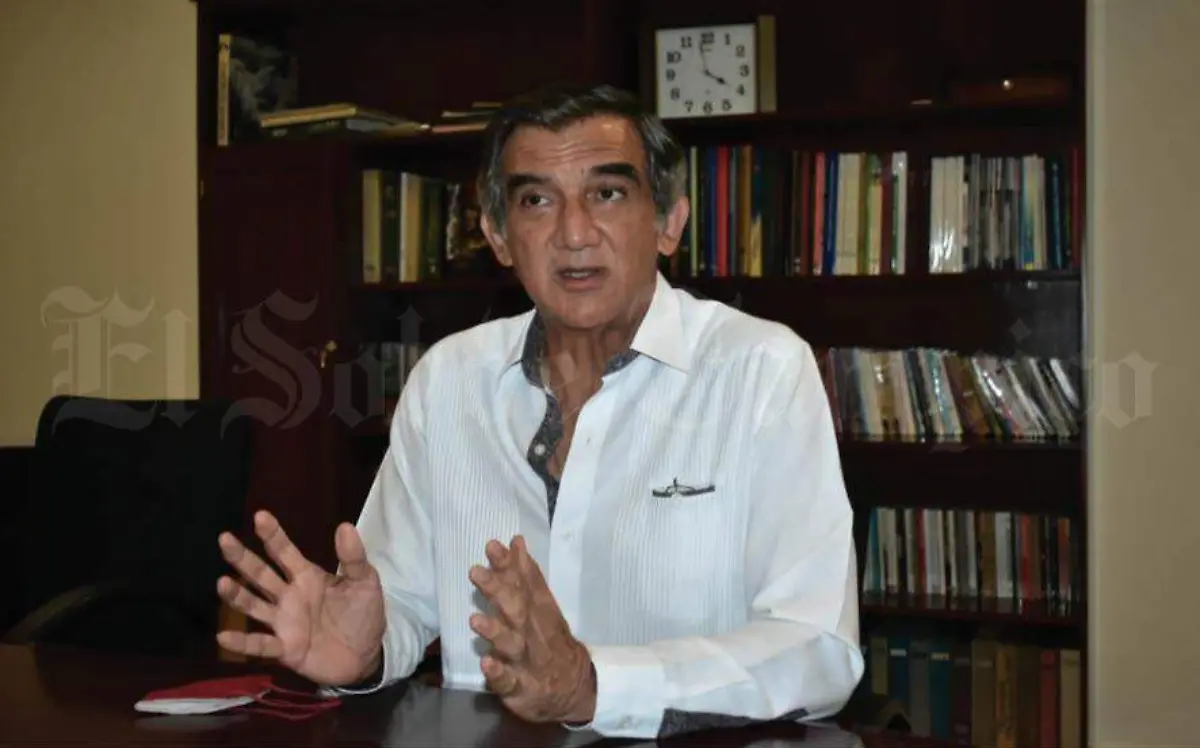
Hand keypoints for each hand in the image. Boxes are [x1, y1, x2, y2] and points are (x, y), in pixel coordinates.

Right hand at [215, 510, 385, 686]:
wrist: (365, 655)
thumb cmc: (362, 614)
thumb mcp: (365, 582)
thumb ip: (354, 558)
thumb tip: (344, 526)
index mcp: (307, 576)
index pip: (285, 552)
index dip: (273, 535)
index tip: (260, 516)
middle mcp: (289, 596)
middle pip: (261, 574)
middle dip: (242, 558)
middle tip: (224, 539)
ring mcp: (283, 622)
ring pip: (253, 605)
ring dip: (236, 595)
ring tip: (220, 582)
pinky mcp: (284, 648)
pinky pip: (259, 645)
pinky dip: (242, 642)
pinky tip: (223, 637)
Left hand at [468, 536, 595, 723]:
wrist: (574, 686)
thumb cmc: (549, 639)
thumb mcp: (543, 606)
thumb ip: (527, 575)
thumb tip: (515, 541)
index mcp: (537, 610)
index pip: (523, 584)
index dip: (509, 565)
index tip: (494, 546)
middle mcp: (532, 632)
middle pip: (516, 609)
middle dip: (497, 590)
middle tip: (475, 572)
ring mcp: (526, 660)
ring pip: (510, 645)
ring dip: (495, 631)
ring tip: (474, 619)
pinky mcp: (520, 688)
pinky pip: (508, 682)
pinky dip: (498, 674)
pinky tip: (486, 664)